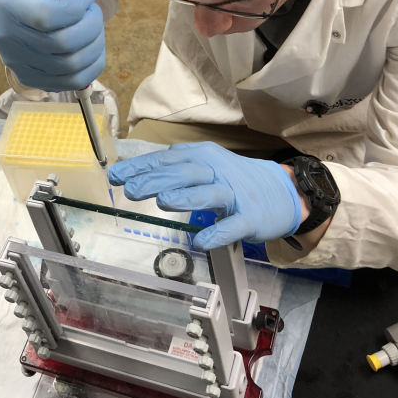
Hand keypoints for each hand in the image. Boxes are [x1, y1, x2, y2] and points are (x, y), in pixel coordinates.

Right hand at [0, 0, 105, 91]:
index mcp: (5, 2)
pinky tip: (92, 47)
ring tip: (93, 26)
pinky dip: (91, 65)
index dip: (77, 6)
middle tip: (92, 11)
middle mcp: (6, 35)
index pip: (46, 16)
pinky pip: (71, 81)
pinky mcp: (31, 78)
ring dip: (94, 43)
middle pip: (62, 43)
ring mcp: (17, 61)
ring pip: (71, 64)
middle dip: (90, 24)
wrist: (18, 13)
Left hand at [108, 142, 301, 249]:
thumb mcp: (206, 164)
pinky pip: (232, 226)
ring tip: (163, 201)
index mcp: (203, 157)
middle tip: (131, 190)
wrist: (282, 191)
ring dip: (186, 197)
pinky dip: (216, 233)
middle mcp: (217, 172)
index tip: (115, 176)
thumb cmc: (234, 179)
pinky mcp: (249, 219)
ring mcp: (234, 195)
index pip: (167, 159)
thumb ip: (175, 166)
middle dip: (156, 180)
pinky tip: (200, 241)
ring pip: (208, 194)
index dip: (141, 167)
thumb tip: (139, 169)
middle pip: (184, 173)